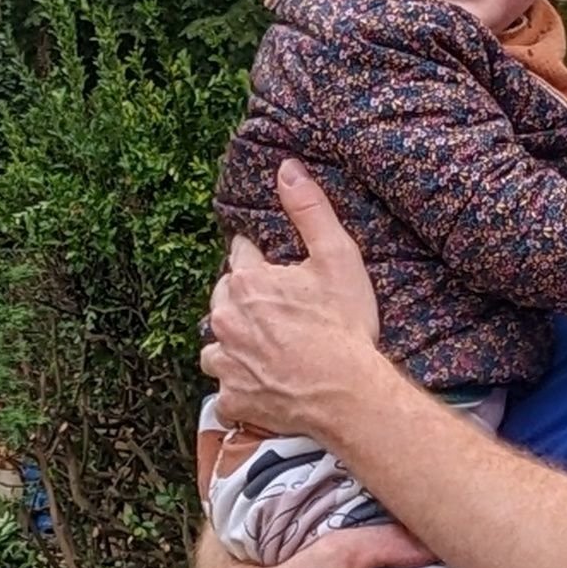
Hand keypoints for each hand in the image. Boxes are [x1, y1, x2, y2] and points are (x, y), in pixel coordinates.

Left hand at [203, 159, 385, 439]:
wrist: (348, 394)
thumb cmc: (344, 327)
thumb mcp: (337, 257)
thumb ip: (309, 210)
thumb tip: (286, 168)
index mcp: (246, 281)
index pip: (241, 255)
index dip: (264, 263)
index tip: (281, 276)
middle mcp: (226, 320)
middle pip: (225, 298)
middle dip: (246, 301)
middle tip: (282, 315)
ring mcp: (226, 362)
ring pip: (218, 345)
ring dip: (236, 344)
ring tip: (269, 350)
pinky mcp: (232, 399)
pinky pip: (226, 388)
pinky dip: (241, 386)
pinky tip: (266, 383)